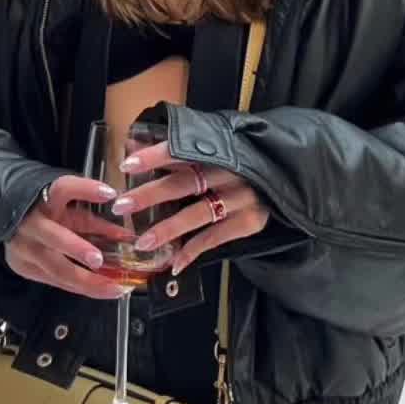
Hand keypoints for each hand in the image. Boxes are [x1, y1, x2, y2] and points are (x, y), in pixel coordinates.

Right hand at [4, 175, 126, 299]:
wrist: (11, 221)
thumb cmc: (47, 212)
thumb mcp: (69, 208)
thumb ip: (95, 220)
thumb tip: (126, 236)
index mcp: (43, 198)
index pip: (63, 188)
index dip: (86, 189)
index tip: (109, 193)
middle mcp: (31, 223)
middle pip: (54, 236)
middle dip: (78, 249)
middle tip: (99, 260)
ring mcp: (23, 247)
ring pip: (56, 268)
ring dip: (88, 281)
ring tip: (114, 288)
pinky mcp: (23, 267)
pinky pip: (56, 281)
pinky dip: (80, 288)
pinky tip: (100, 291)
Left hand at [114, 140, 269, 275]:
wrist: (283, 174)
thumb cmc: (236, 158)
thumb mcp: (212, 145)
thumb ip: (173, 146)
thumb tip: (132, 140)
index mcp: (216, 148)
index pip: (180, 149)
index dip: (154, 156)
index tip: (126, 164)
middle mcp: (228, 171)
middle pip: (184, 183)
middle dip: (150, 195)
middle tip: (121, 206)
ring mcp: (240, 198)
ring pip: (198, 214)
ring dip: (168, 229)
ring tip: (142, 242)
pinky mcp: (249, 221)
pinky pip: (215, 238)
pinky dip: (194, 251)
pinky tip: (174, 263)